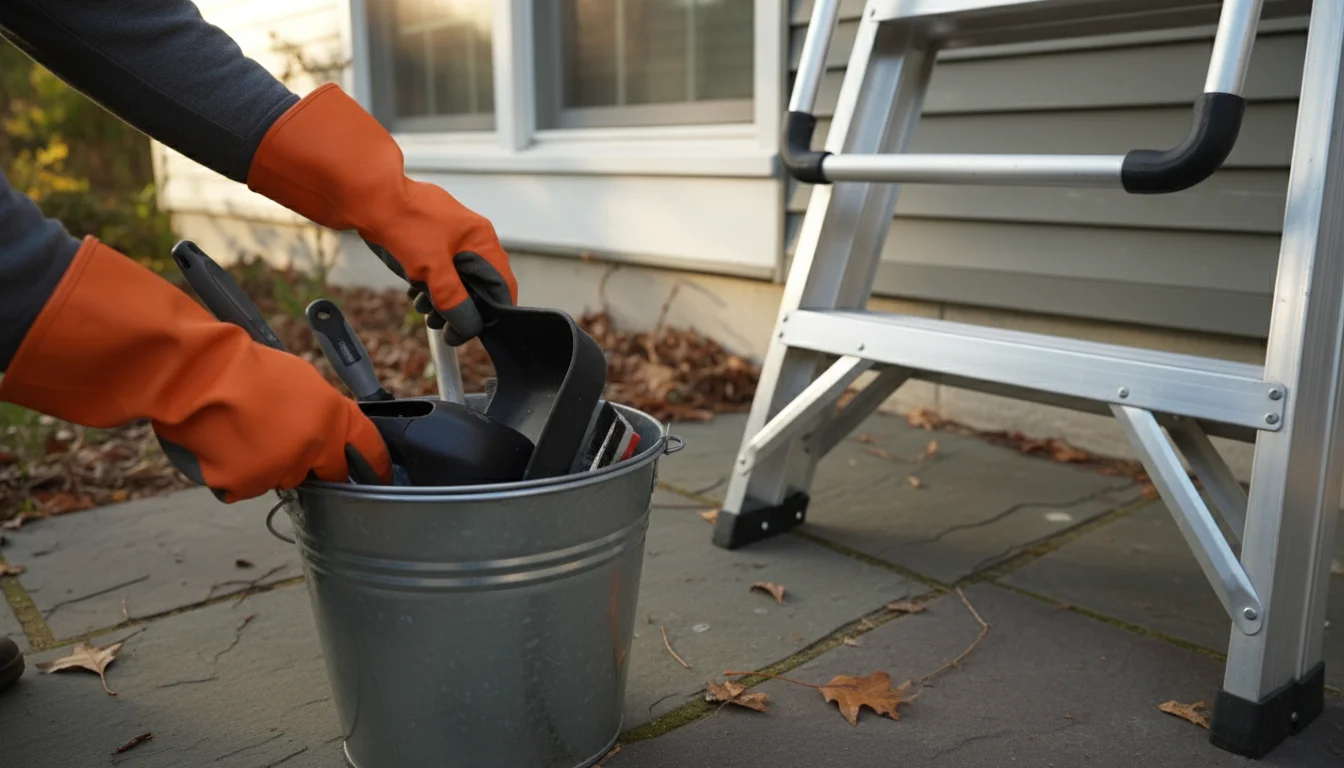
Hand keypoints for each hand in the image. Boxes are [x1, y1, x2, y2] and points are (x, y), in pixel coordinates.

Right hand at [0, 238, 391, 501]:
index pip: (369, 448)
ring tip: (243, 429)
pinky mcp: (246, 484)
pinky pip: (247, 485)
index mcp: (333, 416)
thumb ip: (322, 411)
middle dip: (315, 463)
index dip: (377, 464)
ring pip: (283, 477)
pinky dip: (237, 472)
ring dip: (271, 463)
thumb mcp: (300, 379)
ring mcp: (279, 468)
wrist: (193, 374)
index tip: (382, 476)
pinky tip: (224, 444)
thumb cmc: (242, 366)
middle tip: (289, 442)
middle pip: (327, 472)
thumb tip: (329, 432)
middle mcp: (313, 446)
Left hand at [247, 83, 517, 345]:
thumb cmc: (402, 220)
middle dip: (464, 307)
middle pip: (479, 281)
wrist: (367, 195)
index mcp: (480, 238)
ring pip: (458, 275)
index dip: (494, 311)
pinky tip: (416, 293)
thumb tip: (469, 325)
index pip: (502, 282)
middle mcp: (470, 234)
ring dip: (445, 298)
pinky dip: (432, 283)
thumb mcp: (432, 269)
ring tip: (427, 312)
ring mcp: (450, 233)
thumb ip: (454, 299)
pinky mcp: (430, 234)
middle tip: (447, 326)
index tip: (479, 331)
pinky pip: (440, 265)